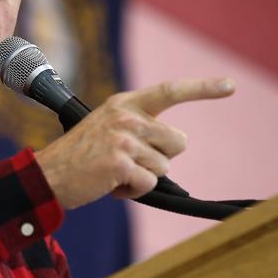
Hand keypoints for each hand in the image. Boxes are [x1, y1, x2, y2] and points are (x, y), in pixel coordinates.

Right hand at [34, 78, 234, 208]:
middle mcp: (125, 116)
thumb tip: (175, 147)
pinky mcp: (119, 162)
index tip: (229, 86)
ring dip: (143, 176)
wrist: (48, 173)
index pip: (169, 91)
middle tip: (129, 160)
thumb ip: (138, 127)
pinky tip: (110, 183)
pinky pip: (148, 184)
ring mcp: (122, 138)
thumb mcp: (107, 127)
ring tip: (114, 171)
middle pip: (178, 141)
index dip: (202, 88)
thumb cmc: (80, 155)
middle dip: (161, 157)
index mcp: (123, 103)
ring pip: (164, 167)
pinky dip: (133, 191)